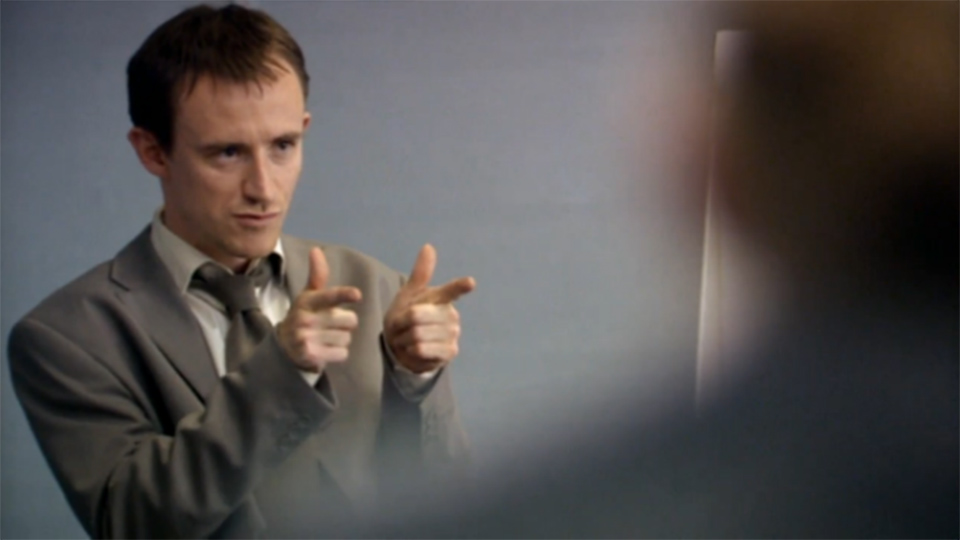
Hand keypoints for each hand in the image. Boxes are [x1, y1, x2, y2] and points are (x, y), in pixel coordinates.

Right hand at [277, 247, 361, 371]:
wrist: (284, 347)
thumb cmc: (304, 316)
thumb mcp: (309, 296)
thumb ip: (318, 275)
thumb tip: (316, 249)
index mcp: (307, 301)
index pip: (329, 296)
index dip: (344, 294)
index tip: (357, 294)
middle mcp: (305, 319)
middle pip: (349, 320)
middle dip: (346, 324)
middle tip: (330, 325)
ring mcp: (306, 338)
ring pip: (346, 338)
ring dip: (341, 339)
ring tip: (326, 338)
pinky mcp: (311, 355)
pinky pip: (342, 353)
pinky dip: (338, 353)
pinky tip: (325, 350)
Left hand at [384, 244, 475, 373]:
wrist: (404, 347)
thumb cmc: (407, 317)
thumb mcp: (409, 295)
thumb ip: (420, 273)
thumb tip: (428, 246)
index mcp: (442, 298)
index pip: (453, 290)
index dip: (461, 286)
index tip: (470, 282)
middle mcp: (451, 315)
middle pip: (416, 316)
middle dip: (401, 323)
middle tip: (401, 327)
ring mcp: (453, 334)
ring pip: (417, 334)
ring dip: (404, 338)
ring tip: (407, 340)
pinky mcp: (450, 351)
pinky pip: (422, 349)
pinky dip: (411, 350)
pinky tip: (415, 350)